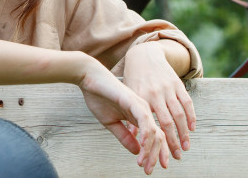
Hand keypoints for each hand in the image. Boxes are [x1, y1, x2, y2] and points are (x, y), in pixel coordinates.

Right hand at [76, 57, 165, 173]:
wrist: (89, 78)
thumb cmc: (99, 97)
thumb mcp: (111, 123)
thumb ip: (125, 136)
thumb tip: (137, 151)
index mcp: (139, 116)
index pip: (154, 137)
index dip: (155, 153)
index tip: (150, 168)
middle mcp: (144, 111)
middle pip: (159, 137)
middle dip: (156, 155)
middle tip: (149, 170)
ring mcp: (140, 106)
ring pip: (154, 132)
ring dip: (150, 150)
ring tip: (143, 163)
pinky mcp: (134, 102)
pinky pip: (145, 122)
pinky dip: (146, 137)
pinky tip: (142, 148)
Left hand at [123, 41, 195, 164]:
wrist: (144, 55)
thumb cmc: (134, 80)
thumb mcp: (129, 96)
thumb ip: (130, 116)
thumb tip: (134, 139)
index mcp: (141, 98)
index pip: (150, 125)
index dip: (156, 141)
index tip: (159, 155)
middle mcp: (155, 94)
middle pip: (167, 123)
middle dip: (173, 142)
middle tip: (177, 156)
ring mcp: (167, 88)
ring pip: (179, 114)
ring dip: (184, 133)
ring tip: (186, 147)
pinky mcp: (177, 83)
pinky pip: (187, 102)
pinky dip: (191, 116)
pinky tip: (192, 128)